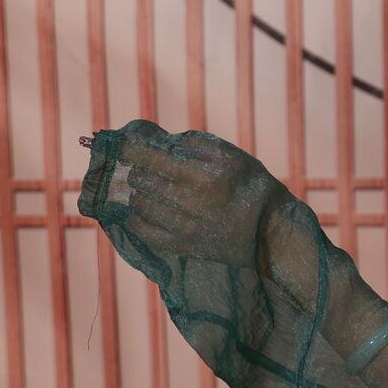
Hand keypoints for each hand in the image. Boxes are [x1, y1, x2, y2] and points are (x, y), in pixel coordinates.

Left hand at [94, 120, 256, 237]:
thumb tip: (161, 141)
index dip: (129, 149)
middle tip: (143, 170)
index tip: (119, 145)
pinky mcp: (182, 245)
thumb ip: (196, 144)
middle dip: (138, 172)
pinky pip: (144, 231)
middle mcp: (189, 200)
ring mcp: (183, 225)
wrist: (268, 232)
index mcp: (201, 173)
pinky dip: (136, 219)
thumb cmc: (251, 185)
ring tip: (145, 191)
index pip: (150, 157)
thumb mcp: (231, 155)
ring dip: (138, 194)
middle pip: (141, 181)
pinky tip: (139, 212)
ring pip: (140, 205)